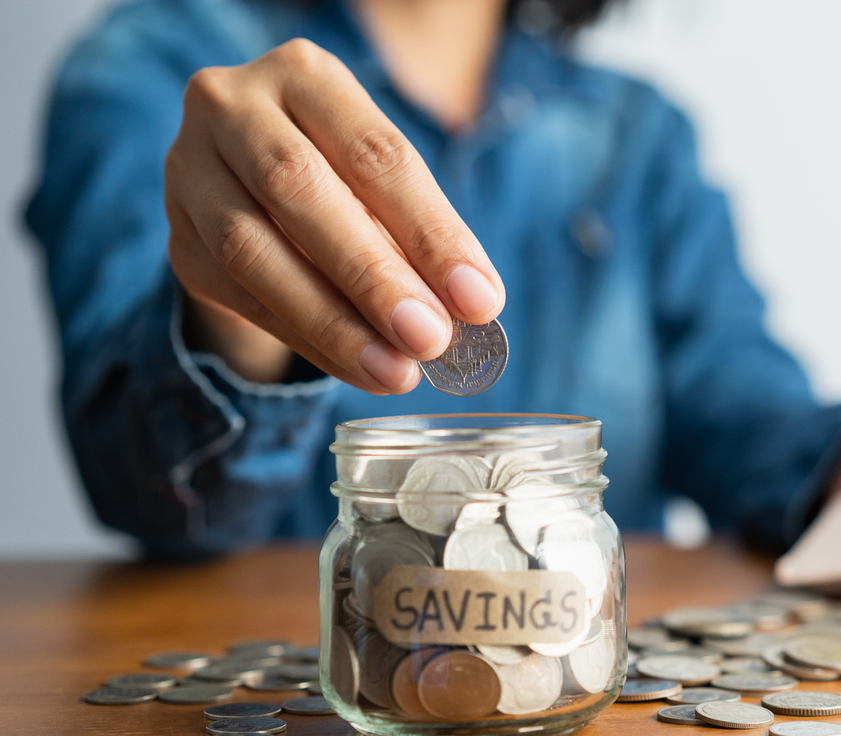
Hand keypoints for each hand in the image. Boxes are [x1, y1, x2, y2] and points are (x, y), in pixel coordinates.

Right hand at [165, 39, 503, 389]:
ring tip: (395, 371)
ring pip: (253, 250)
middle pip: (300, 189)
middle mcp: (232, 108)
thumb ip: (419, 234)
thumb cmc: (341, 178)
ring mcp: (190, 172)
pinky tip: (358, 368)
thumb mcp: (383, 185)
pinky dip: (307, 340)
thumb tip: (473, 304)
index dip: (430, 231)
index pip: (375, 153)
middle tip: (429, 338)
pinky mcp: (178, 239)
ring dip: (333, 322)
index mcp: (304, 76)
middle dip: (373, 276)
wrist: (249, 186)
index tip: (478, 300)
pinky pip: (241, 297)